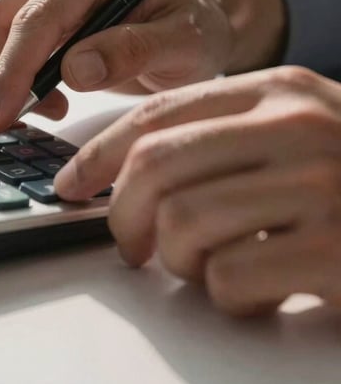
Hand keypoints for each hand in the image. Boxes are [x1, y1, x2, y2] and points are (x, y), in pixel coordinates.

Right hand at [0, 0, 284, 132]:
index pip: (36, 16)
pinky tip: (40, 91)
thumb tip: (74, 71)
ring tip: (51, 104)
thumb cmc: (191, 26)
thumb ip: (133, 51)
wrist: (189, 18)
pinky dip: (0, 71)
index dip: (10, 70)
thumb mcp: (185, 42)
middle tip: (33, 117)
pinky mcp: (26, 1)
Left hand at [55, 67, 340, 315]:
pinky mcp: (339, 253)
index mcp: (278, 88)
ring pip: (182, 224)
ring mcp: (324, 187)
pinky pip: (231, 279)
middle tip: (127, 243)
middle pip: (156, 166)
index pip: (158, 112)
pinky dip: (225, 295)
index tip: (70, 184)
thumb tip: (118, 171)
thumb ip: (218, 137)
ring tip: (202, 265)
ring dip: (174, 259)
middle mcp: (299, 126)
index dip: (99, 152)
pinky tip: (254, 288)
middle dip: (120, 215)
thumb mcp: (293, 130)